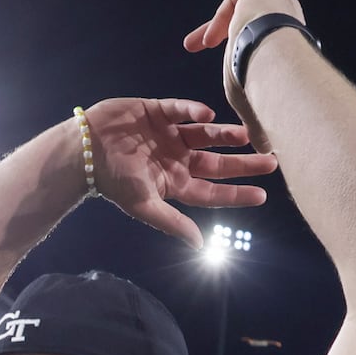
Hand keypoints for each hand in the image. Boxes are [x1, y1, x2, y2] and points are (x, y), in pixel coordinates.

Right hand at [83, 98, 276, 247]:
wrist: (83, 151)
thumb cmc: (112, 181)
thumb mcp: (144, 205)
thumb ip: (173, 222)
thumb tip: (201, 245)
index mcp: (175, 182)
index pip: (213, 190)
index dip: (237, 193)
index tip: (263, 194)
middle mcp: (176, 158)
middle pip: (217, 162)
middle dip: (243, 162)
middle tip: (271, 160)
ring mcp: (168, 135)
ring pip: (205, 134)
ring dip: (226, 135)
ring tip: (247, 135)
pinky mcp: (156, 111)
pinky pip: (181, 109)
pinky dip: (194, 110)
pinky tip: (208, 114)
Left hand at [184, 0, 305, 152]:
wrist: (279, 62)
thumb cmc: (270, 89)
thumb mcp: (258, 105)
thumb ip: (259, 121)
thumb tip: (266, 151)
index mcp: (295, 47)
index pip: (267, 47)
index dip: (241, 57)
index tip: (227, 69)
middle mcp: (290, 21)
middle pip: (255, 26)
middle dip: (229, 39)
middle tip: (203, 47)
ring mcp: (280, 2)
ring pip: (246, 12)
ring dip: (220, 28)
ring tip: (200, 43)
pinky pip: (237, 0)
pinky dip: (219, 20)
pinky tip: (207, 40)